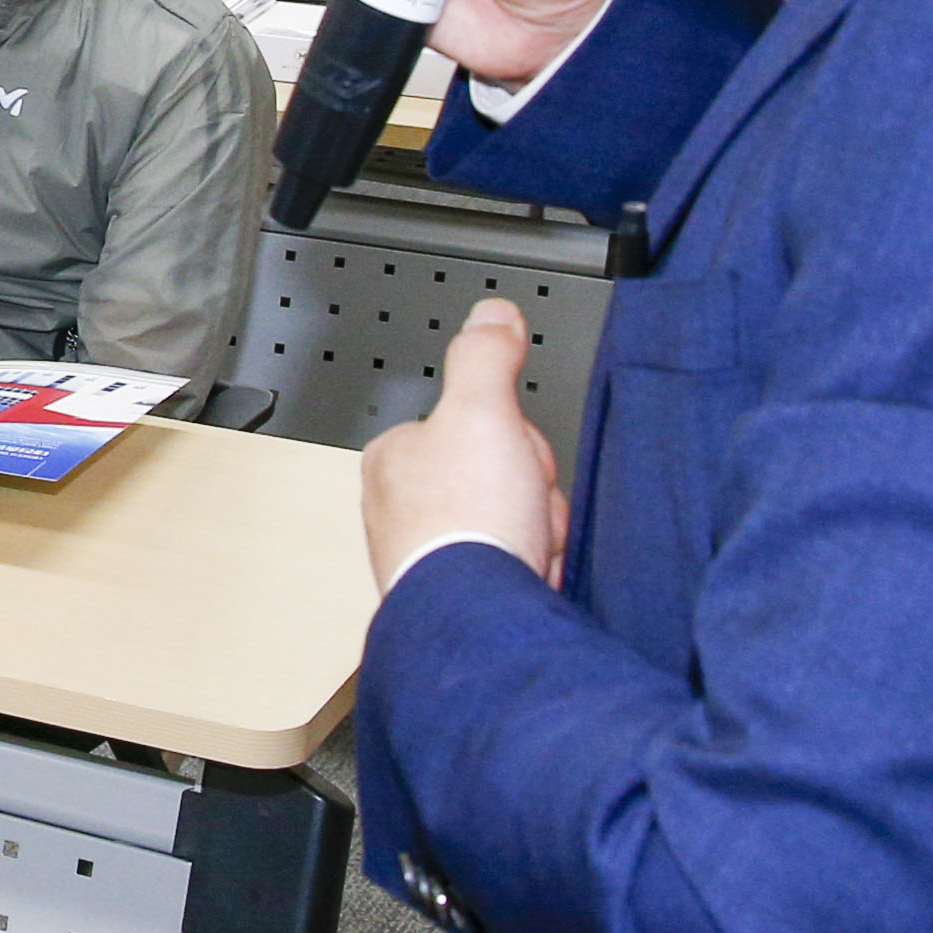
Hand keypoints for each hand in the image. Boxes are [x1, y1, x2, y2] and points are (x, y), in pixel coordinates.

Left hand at [363, 299, 568, 589]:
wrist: (482, 618)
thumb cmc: (466, 524)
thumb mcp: (481, 410)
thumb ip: (485, 356)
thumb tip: (493, 315)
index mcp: (394, 457)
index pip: (479, 422)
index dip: (514, 435)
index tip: (513, 454)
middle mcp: (401, 507)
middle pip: (502, 473)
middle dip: (530, 492)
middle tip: (521, 507)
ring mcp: (428, 553)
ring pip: (516, 521)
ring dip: (537, 533)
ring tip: (524, 546)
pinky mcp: (458, 595)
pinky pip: (518, 567)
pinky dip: (534, 571)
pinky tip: (527, 575)